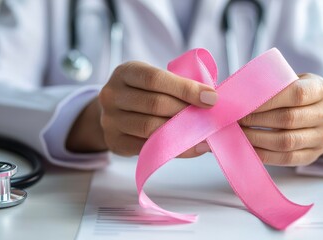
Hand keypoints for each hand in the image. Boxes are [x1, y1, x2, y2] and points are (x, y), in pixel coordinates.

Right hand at [99, 61, 217, 156]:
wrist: (114, 112)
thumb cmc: (143, 93)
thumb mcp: (153, 80)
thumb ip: (177, 85)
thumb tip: (212, 99)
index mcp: (125, 72)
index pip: (155, 79)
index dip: (185, 88)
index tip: (211, 98)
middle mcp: (112, 94)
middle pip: (154, 104)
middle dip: (186, 111)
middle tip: (210, 118)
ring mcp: (110, 120)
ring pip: (150, 128)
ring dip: (181, 131)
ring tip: (205, 134)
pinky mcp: (114, 142)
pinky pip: (147, 148)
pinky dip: (175, 149)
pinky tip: (194, 147)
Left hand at [239, 73, 322, 165]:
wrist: (312, 112)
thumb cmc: (292, 94)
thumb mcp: (288, 81)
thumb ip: (268, 85)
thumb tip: (230, 94)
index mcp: (321, 89)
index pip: (296, 94)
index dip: (267, 100)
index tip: (242, 104)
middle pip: (288, 119)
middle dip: (256, 120)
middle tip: (234, 119)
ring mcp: (322, 137)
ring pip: (286, 142)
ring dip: (256, 138)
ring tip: (237, 133)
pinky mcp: (313, 155)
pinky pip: (286, 158)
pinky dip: (263, 154)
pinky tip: (247, 147)